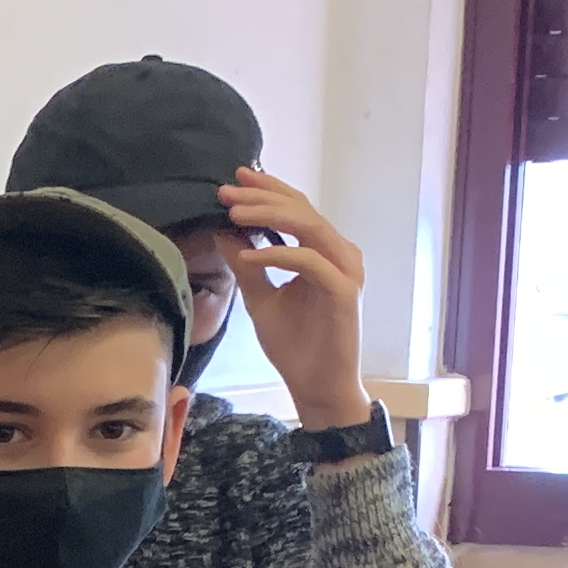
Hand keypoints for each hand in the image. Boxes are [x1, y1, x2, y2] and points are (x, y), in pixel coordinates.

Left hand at [214, 168, 371, 433]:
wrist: (317, 387)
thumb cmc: (295, 346)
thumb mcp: (261, 299)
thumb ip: (246, 265)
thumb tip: (222, 232)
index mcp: (323, 252)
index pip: (296, 208)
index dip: (266, 190)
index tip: (233, 180)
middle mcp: (339, 254)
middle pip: (302, 209)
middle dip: (262, 196)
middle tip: (226, 190)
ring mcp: (345, 271)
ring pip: (308, 226)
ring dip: (268, 215)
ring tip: (233, 212)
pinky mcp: (344, 291)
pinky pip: (308, 261)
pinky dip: (276, 253)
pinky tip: (246, 253)